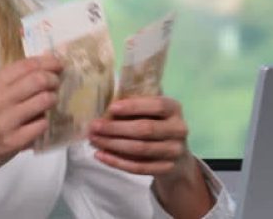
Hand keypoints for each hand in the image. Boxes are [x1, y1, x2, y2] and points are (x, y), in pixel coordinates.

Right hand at [0, 54, 61, 181]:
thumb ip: (7, 82)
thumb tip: (39, 70)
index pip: (26, 65)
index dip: (48, 62)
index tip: (58, 64)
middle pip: (38, 80)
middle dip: (53, 79)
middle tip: (56, 83)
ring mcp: (5, 121)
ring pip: (44, 100)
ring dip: (53, 99)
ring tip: (51, 102)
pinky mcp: (13, 141)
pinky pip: (41, 125)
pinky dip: (45, 121)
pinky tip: (40, 122)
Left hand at [88, 96, 214, 217]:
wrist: (178, 158)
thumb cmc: (158, 126)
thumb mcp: (154, 112)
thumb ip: (137, 106)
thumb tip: (105, 104)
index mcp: (174, 109)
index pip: (157, 105)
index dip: (134, 107)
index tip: (111, 108)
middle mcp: (178, 129)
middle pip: (145, 129)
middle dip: (116, 128)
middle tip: (94, 127)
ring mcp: (174, 151)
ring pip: (140, 149)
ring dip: (112, 145)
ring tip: (93, 140)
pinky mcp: (166, 169)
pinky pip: (138, 167)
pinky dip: (117, 162)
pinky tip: (101, 155)